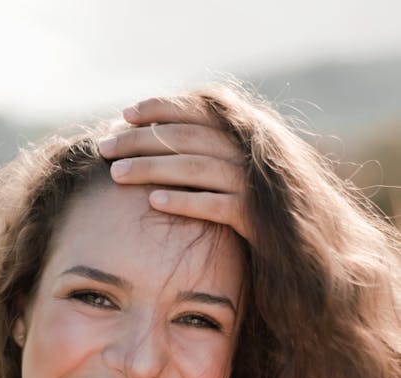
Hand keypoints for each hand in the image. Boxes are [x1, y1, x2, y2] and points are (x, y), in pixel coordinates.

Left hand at [98, 97, 250, 242]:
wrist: (302, 241)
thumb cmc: (255, 202)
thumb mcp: (235, 167)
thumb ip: (208, 147)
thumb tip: (157, 133)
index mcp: (240, 133)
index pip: (195, 111)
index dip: (159, 108)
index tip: (124, 115)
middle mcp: (245, 151)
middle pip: (185, 137)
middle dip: (140, 140)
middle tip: (104, 148)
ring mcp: (250, 182)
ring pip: (194, 167)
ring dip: (151, 169)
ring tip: (117, 174)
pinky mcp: (252, 215)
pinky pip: (213, 205)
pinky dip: (183, 201)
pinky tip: (153, 202)